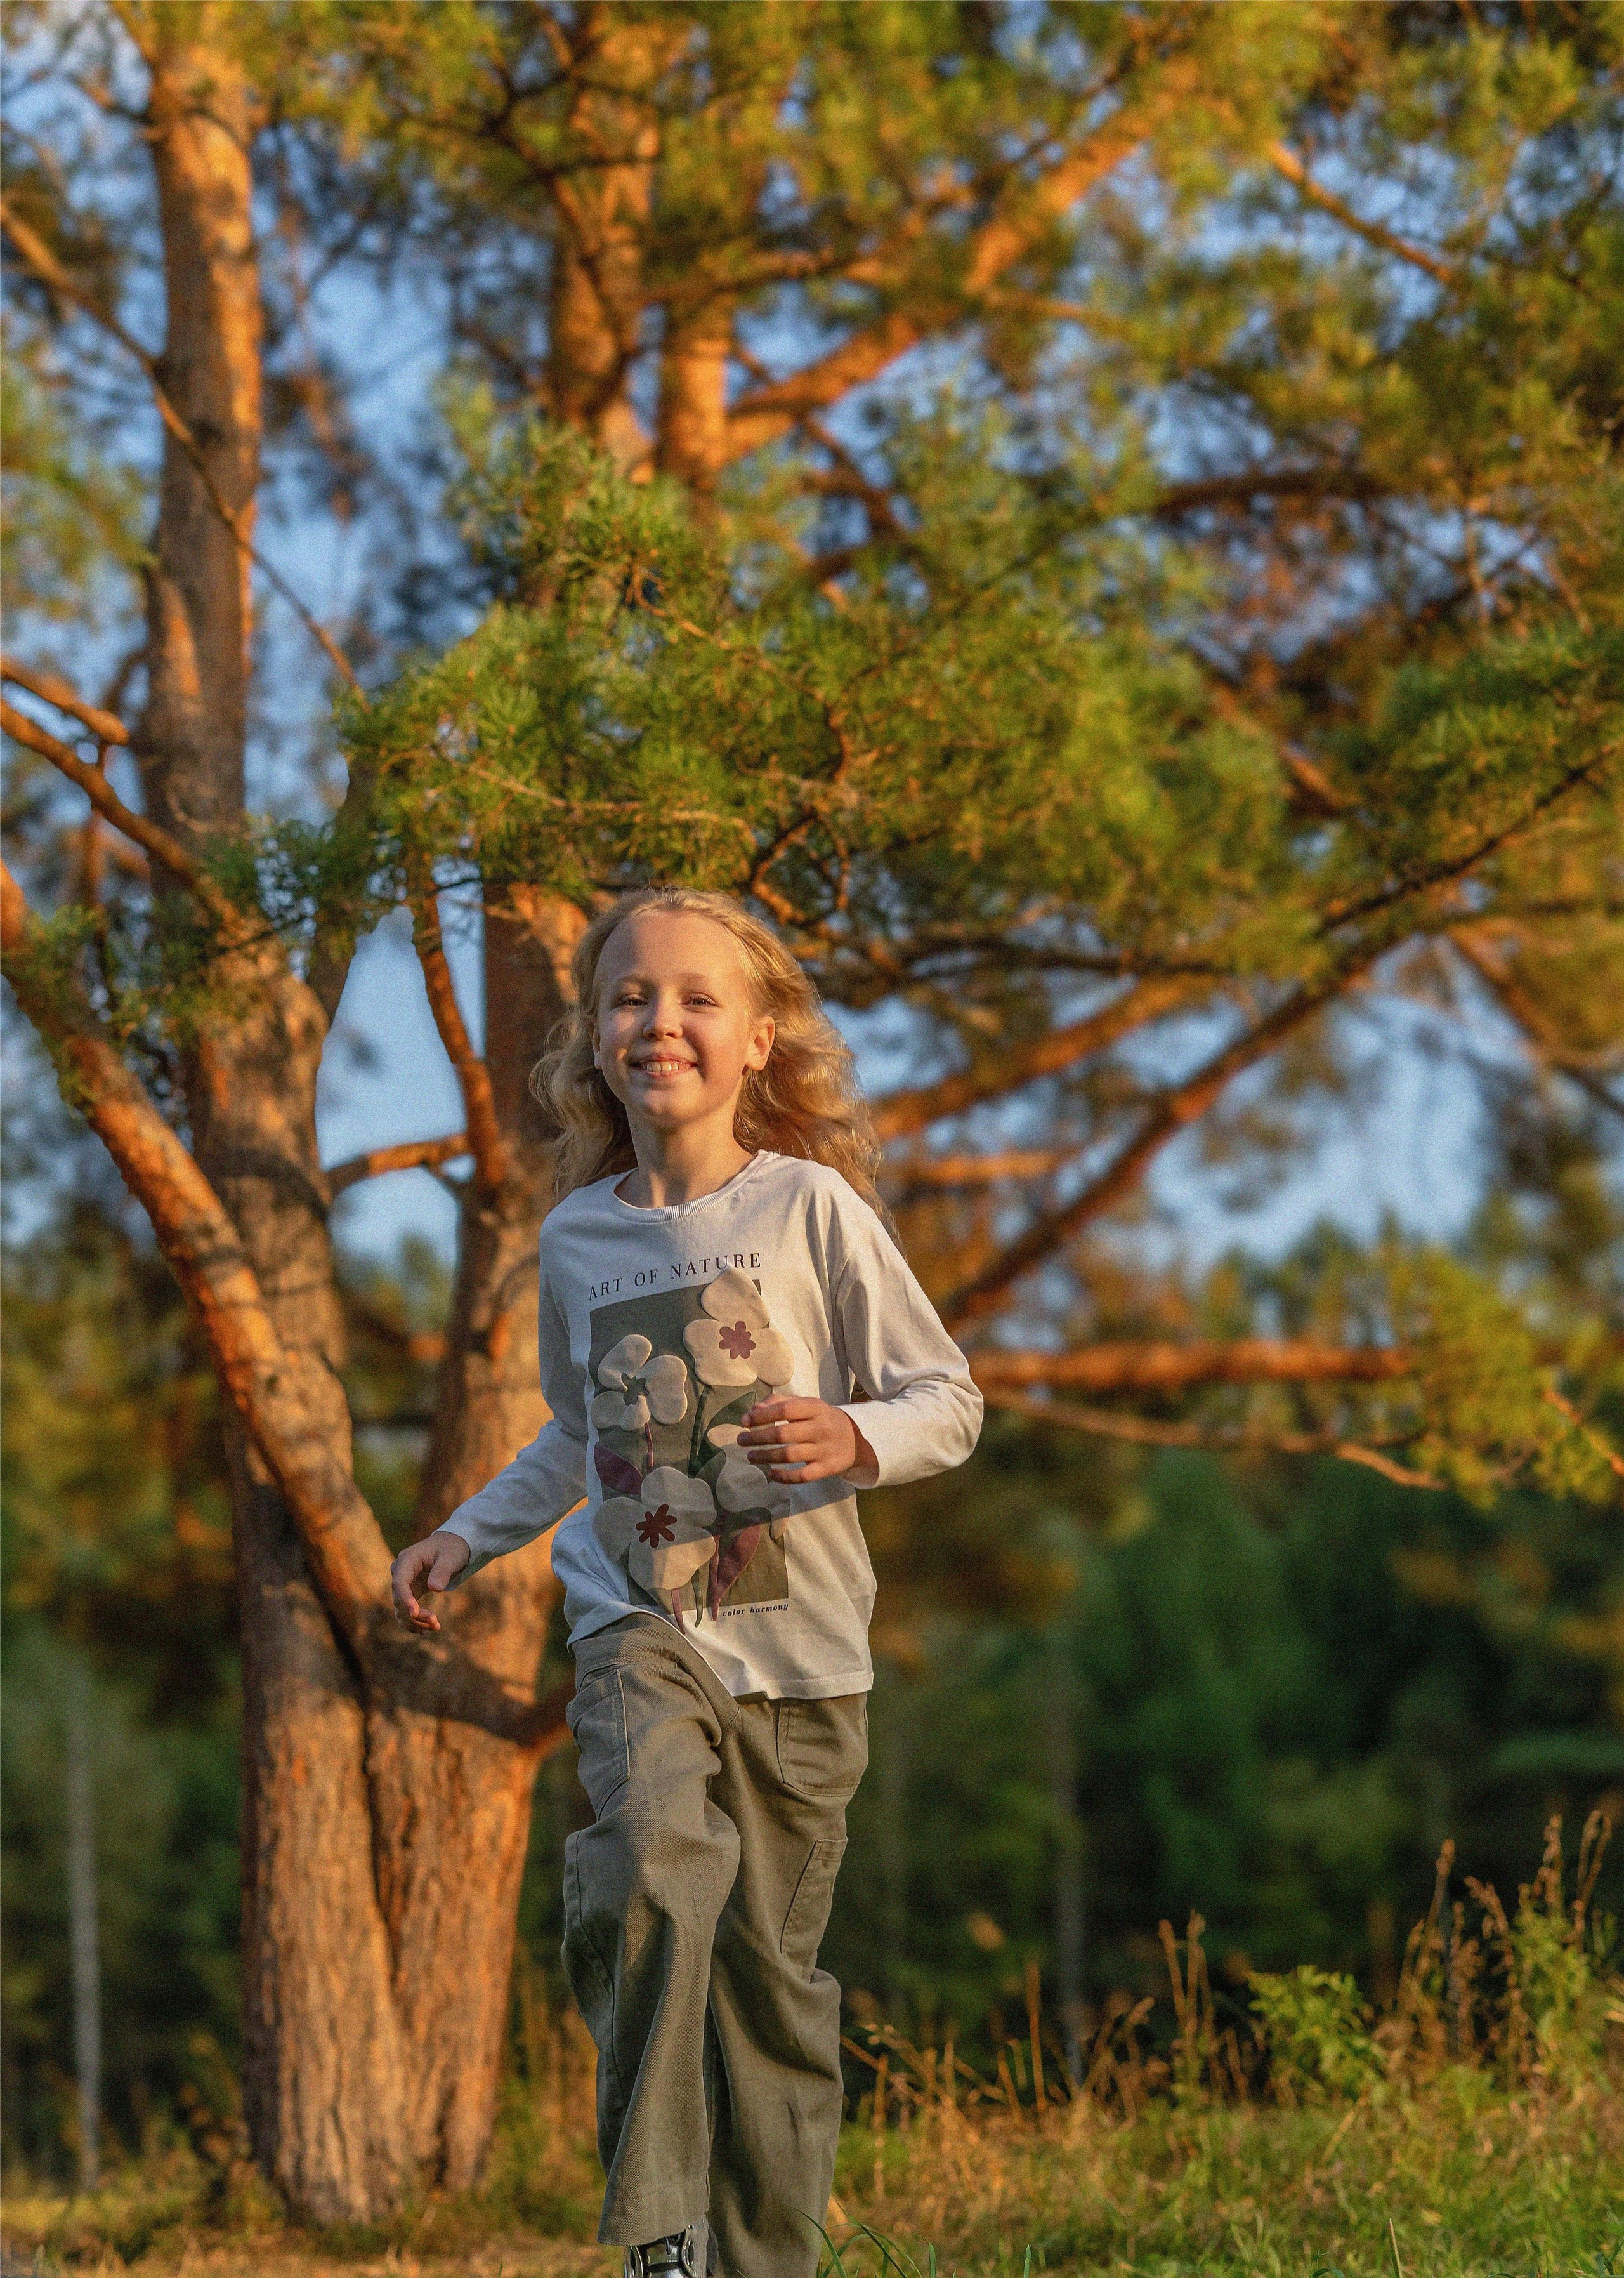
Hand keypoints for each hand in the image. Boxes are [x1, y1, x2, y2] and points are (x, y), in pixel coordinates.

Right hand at [390, 1529, 470, 1631]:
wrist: (452, 1546)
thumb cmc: (452, 1549)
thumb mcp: (450, 1557)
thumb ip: (442, 1571)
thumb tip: (435, 1588)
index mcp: (407, 1560)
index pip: (400, 1582)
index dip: (405, 1599)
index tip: (414, 1614)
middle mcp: (400, 1572)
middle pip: (399, 1598)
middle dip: (415, 1614)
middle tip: (436, 1623)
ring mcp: (404, 1583)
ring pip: (401, 1608)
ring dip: (415, 1621)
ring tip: (436, 1627)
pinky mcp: (410, 1591)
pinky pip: (406, 1610)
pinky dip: (414, 1621)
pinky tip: (426, 1630)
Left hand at [737, 1397, 874, 1484]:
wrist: (858, 1439)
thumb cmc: (824, 1419)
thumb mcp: (808, 1405)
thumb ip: (781, 1402)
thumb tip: (754, 1410)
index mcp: (816, 1408)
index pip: (785, 1410)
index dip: (761, 1416)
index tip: (744, 1421)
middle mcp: (821, 1428)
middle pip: (783, 1434)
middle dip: (757, 1438)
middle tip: (741, 1440)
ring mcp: (825, 1450)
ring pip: (789, 1456)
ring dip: (765, 1457)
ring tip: (750, 1456)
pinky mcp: (827, 1468)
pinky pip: (802, 1476)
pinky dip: (784, 1477)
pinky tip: (771, 1474)